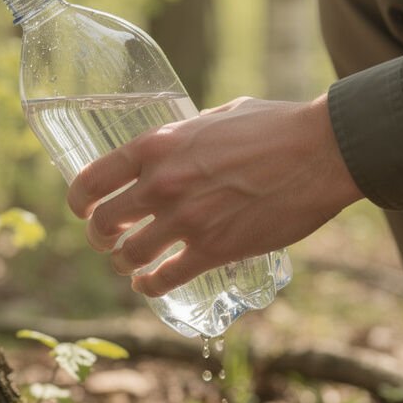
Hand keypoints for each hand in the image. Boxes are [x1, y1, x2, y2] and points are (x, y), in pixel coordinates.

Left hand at [65, 95, 361, 296]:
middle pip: (103, 223)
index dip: (79, 202)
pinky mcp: (214, 249)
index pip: (90, 181)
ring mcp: (186, 219)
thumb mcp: (216, 116)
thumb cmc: (276, 126)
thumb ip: (187, 134)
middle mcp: (161, 183)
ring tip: (130, 264)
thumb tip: (177, 146)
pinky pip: (165, 278)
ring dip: (124, 263)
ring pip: (128, 255)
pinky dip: (150, 286)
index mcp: (156, 145)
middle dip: (100, 236)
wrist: (322, 151)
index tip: (84, 210)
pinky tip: (148, 285)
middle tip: (109, 239)